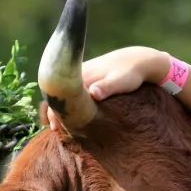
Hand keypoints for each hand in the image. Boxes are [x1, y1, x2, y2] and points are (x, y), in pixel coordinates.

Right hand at [47, 47, 167, 130]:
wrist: (137, 60)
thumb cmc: (130, 74)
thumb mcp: (120, 81)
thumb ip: (106, 87)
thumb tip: (93, 93)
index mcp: (82, 75)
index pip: (61, 94)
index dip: (56, 111)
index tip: (56, 127)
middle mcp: (77, 73)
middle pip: (58, 94)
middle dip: (54, 111)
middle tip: (54, 130)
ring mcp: (80, 73)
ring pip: (64, 93)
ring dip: (60, 108)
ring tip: (58, 126)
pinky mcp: (85, 76)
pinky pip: (71, 90)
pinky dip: (68, 103)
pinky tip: (70, 115)